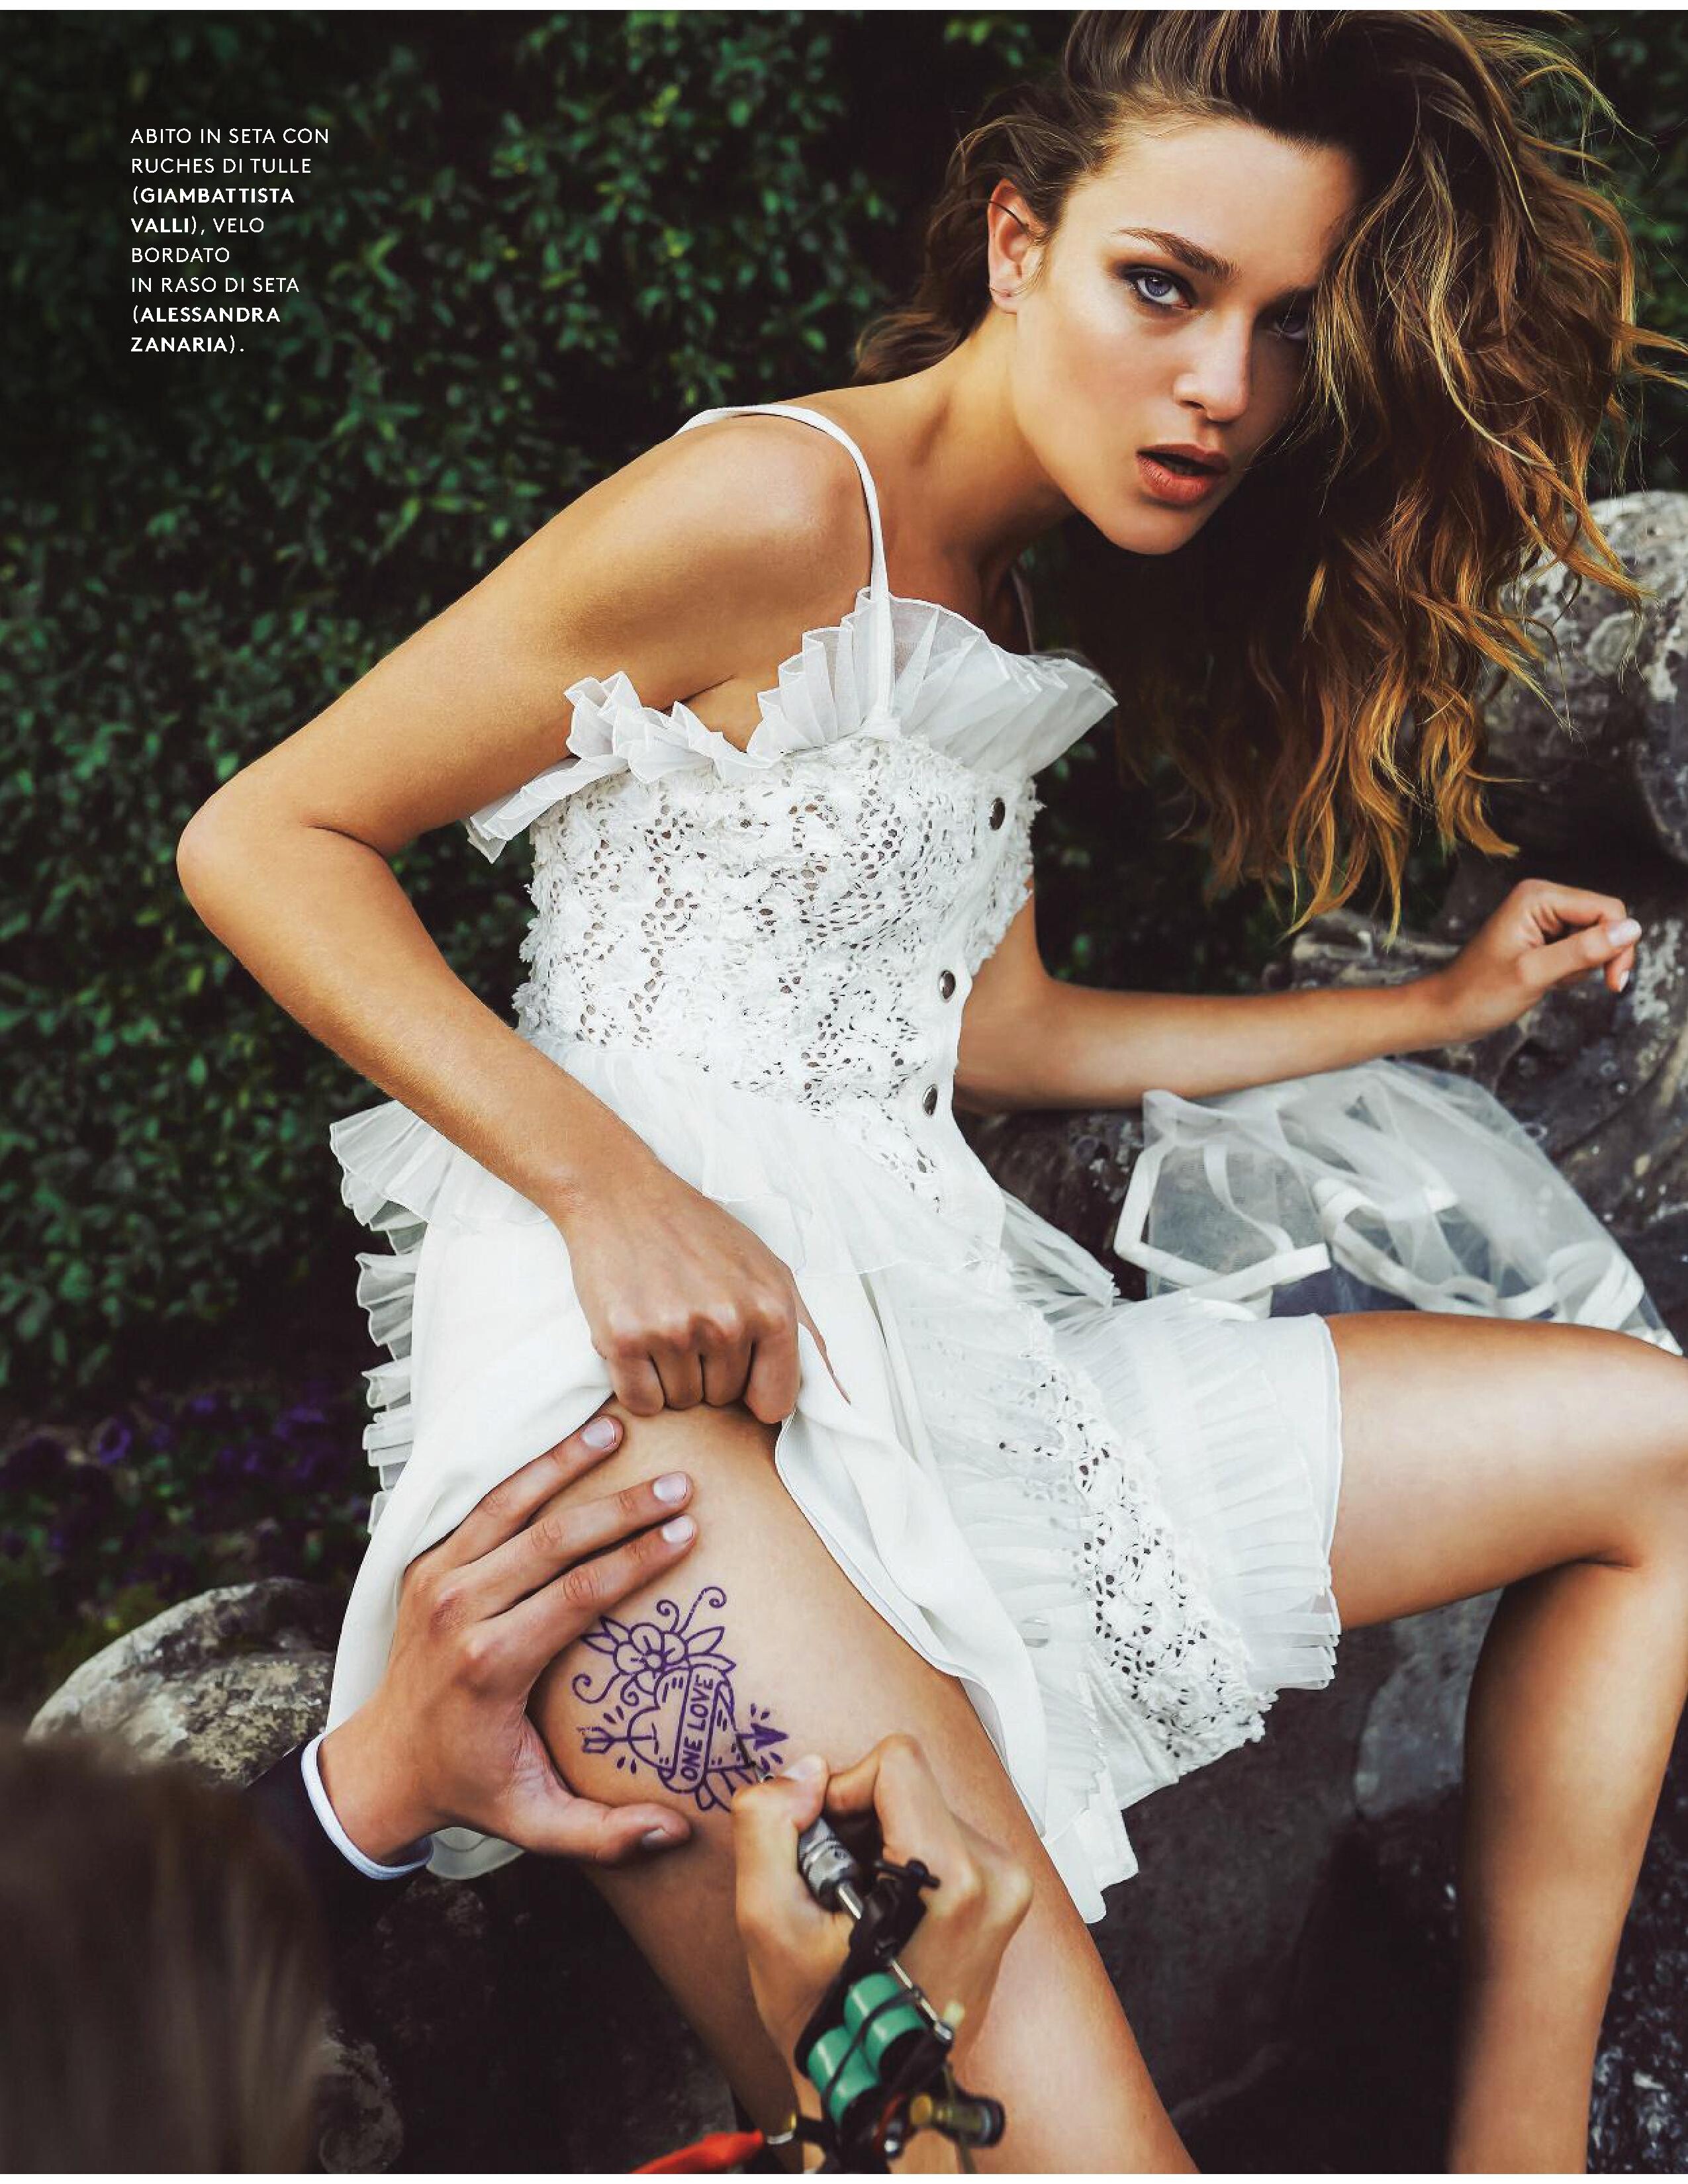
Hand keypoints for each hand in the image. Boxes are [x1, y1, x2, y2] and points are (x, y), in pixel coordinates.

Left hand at [317, 1409, 700, 1863]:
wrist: (381, 1764)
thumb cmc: (469, 1786)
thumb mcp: (533, 1823)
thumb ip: (604, 1832)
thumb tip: (676, 1831)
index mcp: (492, 1664)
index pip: (578, 1594)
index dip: (637, 1560)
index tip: (687, 1532)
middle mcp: (461, 1611)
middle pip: (553, 1540)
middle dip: (623, 1508)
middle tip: (679, 1483)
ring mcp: (437, 1580)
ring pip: (512, 1504)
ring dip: (567, 1463)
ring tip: (617, 1428)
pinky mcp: (426, 1564)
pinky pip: (483, 1506)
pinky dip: (526, 1471)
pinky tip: (566, 1441)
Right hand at [553, 1160, 848, 1422]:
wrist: (623, 1195)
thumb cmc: (702, 1234)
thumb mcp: (770, 1271)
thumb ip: (808, 1336)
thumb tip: (844, 1402)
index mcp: (771, 1308)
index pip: (774, 1402)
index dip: (753, 1387)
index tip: (736, 1359)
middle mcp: (726, 1322)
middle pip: (723, 1400)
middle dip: (708, 1371)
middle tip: (690, 1319)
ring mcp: (673, 1331)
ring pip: (681, 1403)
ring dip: (672, 1375)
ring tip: (664, 1320)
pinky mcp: (623, 1338)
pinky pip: (641, 1402)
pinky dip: (638, 1383)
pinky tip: (638, 1338)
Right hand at [731, 1734, 1033, 2076]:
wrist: (879, 2086)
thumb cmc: (829, 2018)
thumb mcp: (767, 1921)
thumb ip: (768, 1825)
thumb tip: (806, 1772)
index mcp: (954, 1878)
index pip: (896, 1761)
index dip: (842, 1792)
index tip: (825, 1849)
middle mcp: (997, 1875)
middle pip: (910, 1783)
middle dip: (860, 1822)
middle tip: (838, 1890)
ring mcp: (1007, 1886)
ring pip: (924, 1806)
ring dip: (881, 1842)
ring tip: (860, 1908)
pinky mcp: (1004, 1892)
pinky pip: (943, 1834)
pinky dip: (905, 1860)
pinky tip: (885, 1912)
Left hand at [1424, 878, 1641, 1042]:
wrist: (1446, 1012)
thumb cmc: (1479, 994)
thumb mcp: (1535, 974)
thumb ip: (1584, 950)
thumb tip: (1632, 928)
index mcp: (1538, 896)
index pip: (1608, 909)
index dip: (1619, 944)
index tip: (1614, 982)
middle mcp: (1542, 898)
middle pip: (1605, 921)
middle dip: (1600, 956)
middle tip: (1573, 983)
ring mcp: (1542, 917)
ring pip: (1595, 938)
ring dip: (1582, 967)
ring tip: (1549, 981)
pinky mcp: (1542, 936)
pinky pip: (1579, 950)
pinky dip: (1571, 971)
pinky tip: (1547, 980)